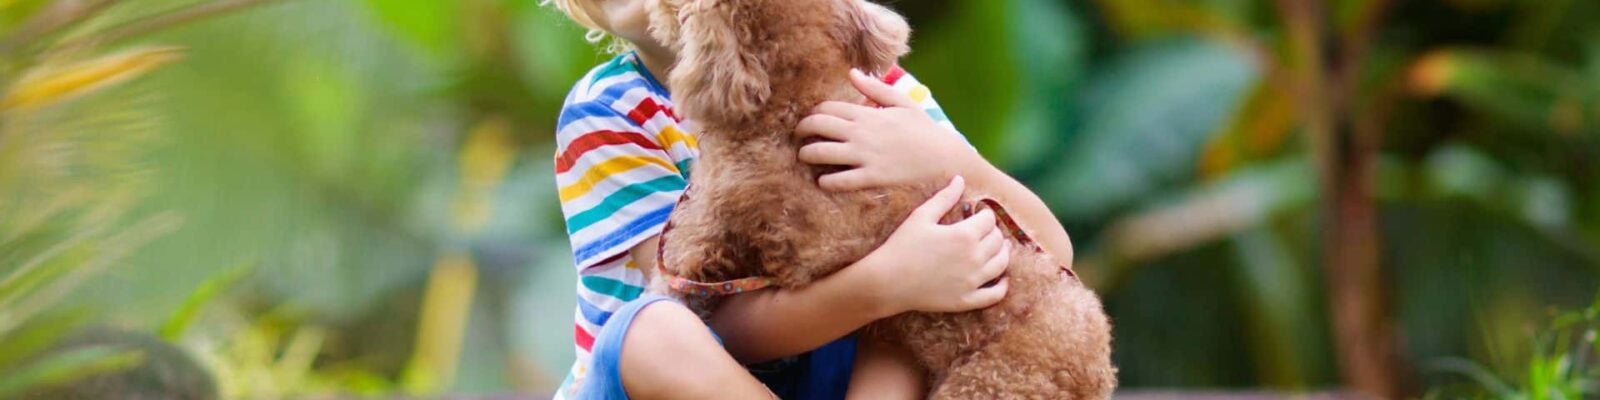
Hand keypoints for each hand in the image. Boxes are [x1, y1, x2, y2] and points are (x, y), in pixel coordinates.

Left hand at [795, 69, 980, 190]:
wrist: (946, 159)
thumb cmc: (924, 131)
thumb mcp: (903, 103)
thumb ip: (875, 88)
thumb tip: (852, 73)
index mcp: (868, 114)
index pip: (827, 107)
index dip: (813, 113)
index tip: (811, 120)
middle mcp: (862, 132)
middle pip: (817, 125)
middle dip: (801, 130)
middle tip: (798, 137)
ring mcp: (865, 155)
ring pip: (820, 152)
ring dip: (806, 154)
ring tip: (804, 157)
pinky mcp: (872, 177)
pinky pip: (839, 180)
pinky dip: (825, 181)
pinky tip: (823, 181)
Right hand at [857, 176, 1010, 314]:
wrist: (887, 282)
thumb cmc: (902, 246)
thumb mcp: (921, 216)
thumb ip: (944, 197)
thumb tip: (960, 179)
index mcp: (964, 235)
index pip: (989, 220)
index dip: (984, 214)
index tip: (978, 214)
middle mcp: (974, 258)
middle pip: (998, 241)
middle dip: (993, 232)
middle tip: (985, 230)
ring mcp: (972, 281)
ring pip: (1001, 264)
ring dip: (1002, 254)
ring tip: (998, 248)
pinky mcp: (966, 300)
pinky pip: (994, 295)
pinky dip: (1002, 286)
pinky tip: (1002, 279)